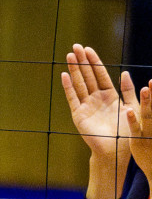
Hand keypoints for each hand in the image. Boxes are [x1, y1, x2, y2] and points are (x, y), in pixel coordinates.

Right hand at [61, 43, 134, 198]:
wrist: (116, 151)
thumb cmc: (127, 132)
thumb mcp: (133, 108)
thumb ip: (129, 92)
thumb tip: (124, 73)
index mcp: (110, 96)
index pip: (100, 75)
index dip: (94, 62)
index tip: (88, 49)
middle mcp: (96, 99)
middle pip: (88, 76)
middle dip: (82, 61)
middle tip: (76, 46)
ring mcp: (86, 106)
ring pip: (79, 84)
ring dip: (74, 70)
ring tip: (69, 56)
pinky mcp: (78, 115)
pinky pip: (72, 98)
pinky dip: (68, 87)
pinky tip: (64, 75)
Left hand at [128, 83, 151, 181]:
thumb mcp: (151, 125)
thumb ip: (146, 108)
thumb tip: (145, 90)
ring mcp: (149, 133)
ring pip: (148, 115)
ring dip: (147, 102)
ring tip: (144, 89)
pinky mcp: (138, 142)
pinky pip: (135, 130)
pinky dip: (133, 120)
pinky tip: (128, 111)